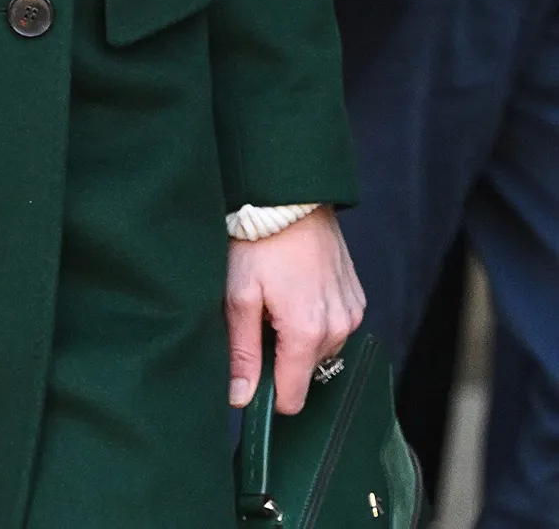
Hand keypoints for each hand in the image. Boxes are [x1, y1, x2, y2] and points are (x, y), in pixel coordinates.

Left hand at [226, 207, 364, 413]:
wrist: (289, 197)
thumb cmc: (260, 240)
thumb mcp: (239, 295)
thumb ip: (242, 352)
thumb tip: (240, 398)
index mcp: (308, 332)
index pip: (292, 398)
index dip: (267, 393)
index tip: (250, 370)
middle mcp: (338, 327)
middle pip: (305, 372)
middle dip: (280, 354)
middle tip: (260, 314)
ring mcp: (351, 311)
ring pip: (319, 349)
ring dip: (298, 335)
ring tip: (278, 296)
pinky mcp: (355, 297)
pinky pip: (333, 325)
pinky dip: (314, 316)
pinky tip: (296, 287)